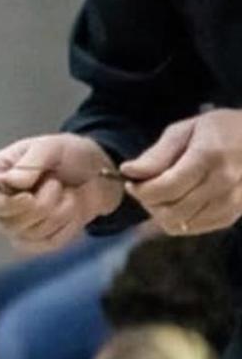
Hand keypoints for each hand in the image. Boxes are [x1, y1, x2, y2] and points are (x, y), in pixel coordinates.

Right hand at [0, 133, 122, 252]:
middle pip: (8, 223)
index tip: (29, 197)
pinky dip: (67, 225)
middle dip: (43, 204)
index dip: (2, 205)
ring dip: (60, 210)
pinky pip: (48, 243)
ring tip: (66, 192)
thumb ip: (29, 163)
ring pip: (32, 234)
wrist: (98, 173)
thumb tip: (8, 182)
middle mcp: (0, 204)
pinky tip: (70, 208)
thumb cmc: (68, 154)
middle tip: (57, 183)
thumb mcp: (50, 147)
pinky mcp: (37, 241)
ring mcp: (17, 226)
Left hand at [120, 109, 241, 234]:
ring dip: (162, 214)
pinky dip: (180, 219)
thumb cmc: (218, 130)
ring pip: (182, 224)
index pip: (166, 188)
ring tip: (161, 194)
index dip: (141, 190)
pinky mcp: (235, 214)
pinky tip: (178, 201)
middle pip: (172, 211)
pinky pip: (196, 228)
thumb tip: (127, 171)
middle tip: (144, 189)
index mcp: (209, 157)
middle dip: (149, 203)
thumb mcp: (184, 131)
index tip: (130, 183)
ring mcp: (233, 202)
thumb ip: (156, 155)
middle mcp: (224, 183)